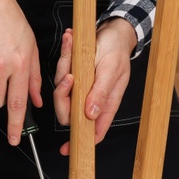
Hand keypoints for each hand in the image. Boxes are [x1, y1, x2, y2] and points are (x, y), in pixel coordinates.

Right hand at [0, 0, 41, 144]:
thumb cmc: (11, 20)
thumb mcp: (31, 46)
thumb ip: (34, 76)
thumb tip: (36, 100)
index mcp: (20, 63)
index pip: (18, 102)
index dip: (15, 125)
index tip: (14, 139)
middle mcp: (1, 66)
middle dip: (0, 98)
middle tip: (3, 80)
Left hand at [53, 18, 137, 153]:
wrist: (114, 30)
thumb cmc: (117, 50)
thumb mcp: (111, 70)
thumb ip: (101, 92)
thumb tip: (90, 114)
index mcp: (105, 103)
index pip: (93, 130)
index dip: (80, 141)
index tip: (67, 148)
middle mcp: (91, 97)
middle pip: (69, 110)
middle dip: (63, 94)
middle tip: (69, 76)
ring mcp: (82, 85)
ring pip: (62, 88)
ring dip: (64, 66)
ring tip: (71, 46)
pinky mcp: (74, 73)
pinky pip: (62, 70)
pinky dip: (64, 54)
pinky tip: (69, 41)